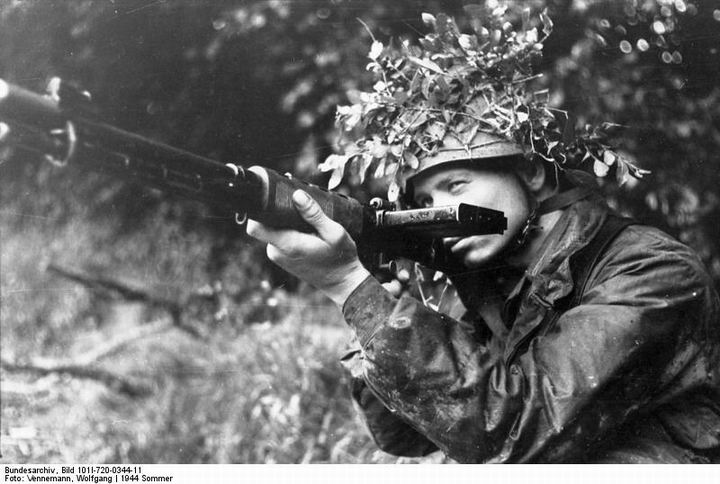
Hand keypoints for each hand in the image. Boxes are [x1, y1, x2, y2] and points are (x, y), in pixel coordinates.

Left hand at [246, 189, 370, 305]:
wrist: (341, 282)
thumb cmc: (341, 258)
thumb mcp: (334, 232)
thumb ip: (314, 214)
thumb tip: (297, 195)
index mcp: (288, 245)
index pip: (256, 227)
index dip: (260, 210)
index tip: (273, 198)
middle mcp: (278, 252)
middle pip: (265, 223)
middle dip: (278, 213)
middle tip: (300, 207)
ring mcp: (278, 256)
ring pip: (272, 229)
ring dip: (285, 222)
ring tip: (306, 221)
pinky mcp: (281, 257)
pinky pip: (277, 237)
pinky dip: (288, 230)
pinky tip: (305, 231)